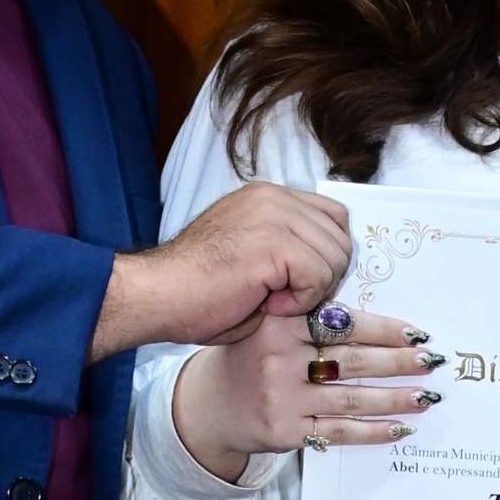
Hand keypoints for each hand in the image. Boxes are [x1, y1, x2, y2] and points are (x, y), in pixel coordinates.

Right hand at [91, 184, 363, 361]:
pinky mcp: (274, 241)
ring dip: (310, 291)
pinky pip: (317, 275)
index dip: (327, 255)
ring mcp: (274, 214)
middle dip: (324, 277)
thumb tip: (333, 266)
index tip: (301, 282)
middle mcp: (274, 196)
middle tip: (285, 296)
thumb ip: (290, 248)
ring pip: (334, 258)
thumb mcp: (254, 257)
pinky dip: (299, 301)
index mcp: (268, 197)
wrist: (158, 295)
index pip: (333, 217)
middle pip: (341, 237)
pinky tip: (267, 303)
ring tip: (270, 299)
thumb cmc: (197, 290)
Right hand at [169, 302, 439, 481]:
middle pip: (353, 360)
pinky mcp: (286, 431)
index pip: (345, 325)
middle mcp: (278, 359)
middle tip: (431, 362)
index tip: (417, 333)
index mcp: (280, 323)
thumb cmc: (254, 357)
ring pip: (351, 398)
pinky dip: (373, 431)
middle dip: (398, 363)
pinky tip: (399, 428)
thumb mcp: (274, 326)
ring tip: (425, 396)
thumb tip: (385, 327)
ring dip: (394, 398)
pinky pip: (339, 431)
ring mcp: (282, 398)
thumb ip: (316, 320)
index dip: (385, 330)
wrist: (211, 405)